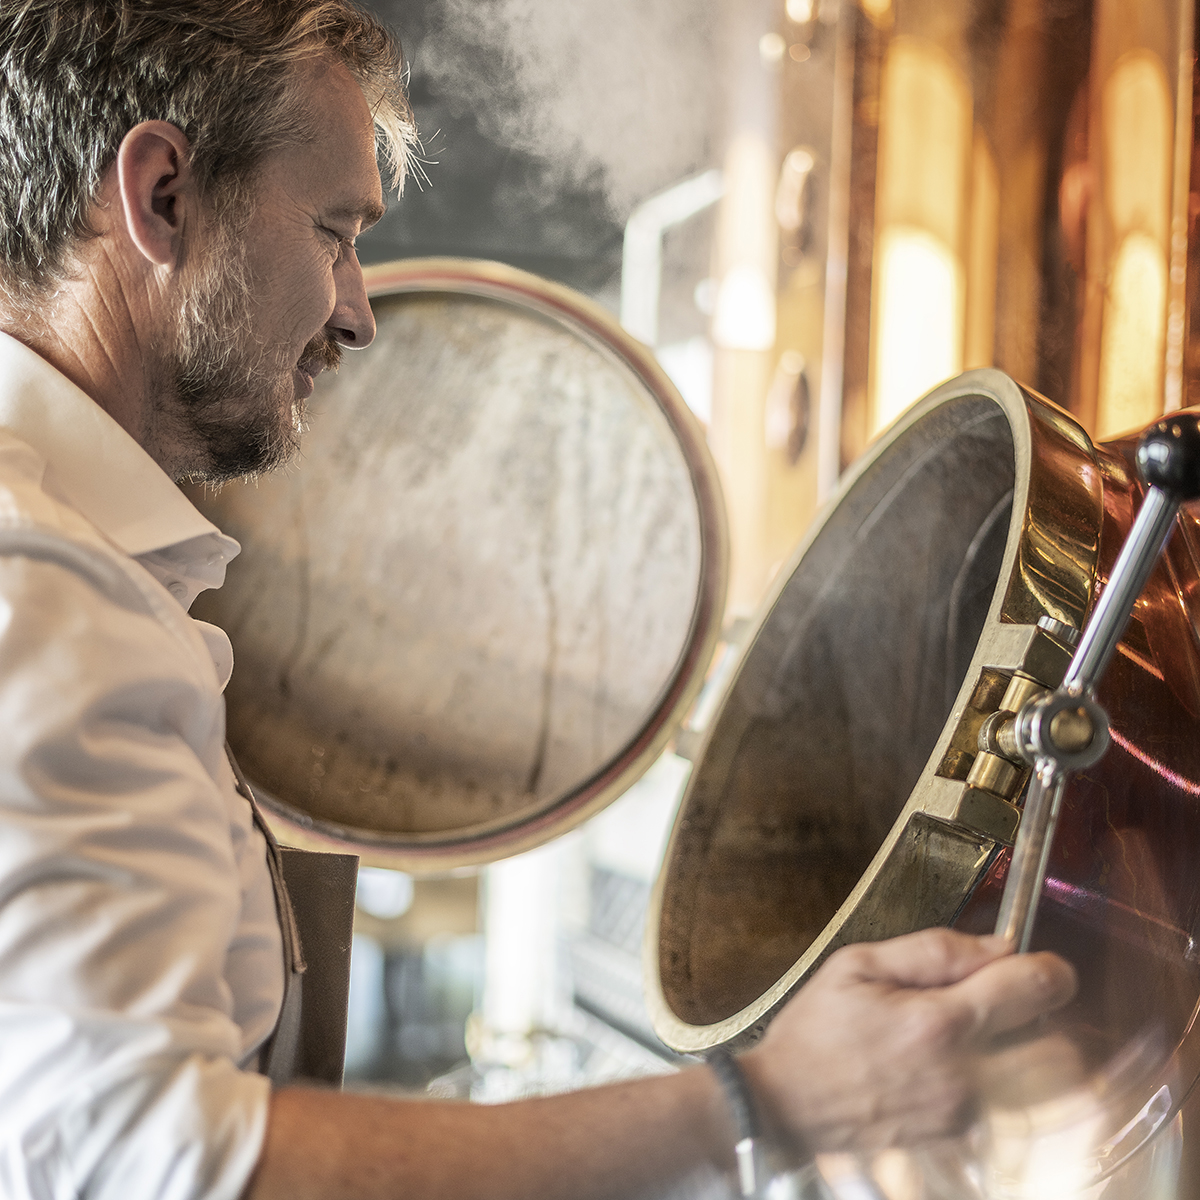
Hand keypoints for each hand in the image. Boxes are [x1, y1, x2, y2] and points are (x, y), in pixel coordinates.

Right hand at [739, 928, 1076, 1155]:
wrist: (786, 1105)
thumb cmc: (815, 1033)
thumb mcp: (857, 964)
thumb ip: (934, 950)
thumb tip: (998, 947)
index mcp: (937, 1023)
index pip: (1034, 988)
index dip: (1048, 966)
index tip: (1038, 960)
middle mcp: (964, 1075)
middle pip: (1056, 1040)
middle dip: (1038, 1012)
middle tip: (999, 994)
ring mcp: (967, 1113)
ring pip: (1040, 1077)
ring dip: (1025, 1047)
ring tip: (977, 1030)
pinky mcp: (961, 1136)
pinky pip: (1010, 1101)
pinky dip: (999, 1076)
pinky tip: (952, 1061)